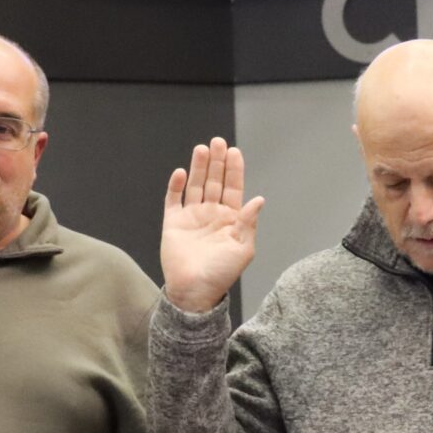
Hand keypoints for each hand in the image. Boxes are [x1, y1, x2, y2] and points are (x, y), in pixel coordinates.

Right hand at [160, 138, 265, 314]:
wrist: (194, 291)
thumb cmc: (221, 273)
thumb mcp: (242, 249)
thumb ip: (248, 223)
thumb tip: (259, 199)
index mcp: (230, 219)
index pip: (233, 188)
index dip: (234, 170)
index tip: (234, 152)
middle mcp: (211, 214)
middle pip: (214, 181)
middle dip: (217, 162)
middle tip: (218, 142)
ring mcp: (192, 217)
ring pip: (195, 186)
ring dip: (198, 167)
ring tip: (201, 149)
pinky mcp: (173, 223)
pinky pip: (173, 200)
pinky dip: (176, 186)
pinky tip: (181, 172)